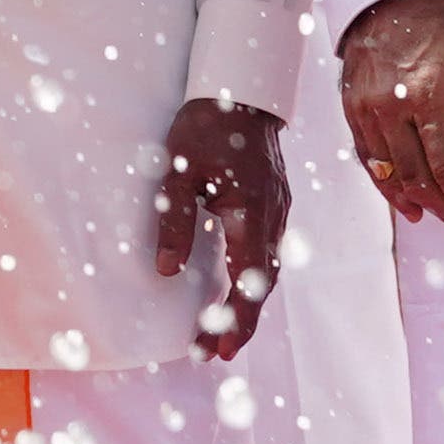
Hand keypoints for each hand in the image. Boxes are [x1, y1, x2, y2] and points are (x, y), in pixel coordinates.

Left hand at [149, 98, 292, 358]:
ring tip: (218, 333)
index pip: (249, 278)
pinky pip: (265, 252)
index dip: (237, 316)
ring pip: (265, 270)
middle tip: (212, 353)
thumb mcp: (178, 171)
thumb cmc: (206, 127)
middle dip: (239, 320)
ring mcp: (277, 212)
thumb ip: (174, 220)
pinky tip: (233, 291)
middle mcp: (272, 217)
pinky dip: (250, 279)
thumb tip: (165, 271)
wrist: (242, 91)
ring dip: (245, 302)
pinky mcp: (272, 206)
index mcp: (253, 211)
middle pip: (261, 283)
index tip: (221, 346)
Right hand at [337, 0, 443, 244]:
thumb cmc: (439, 24)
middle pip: (421, 179)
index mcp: (429, 95)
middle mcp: (392, 108)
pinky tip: (408, 203)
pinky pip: (369, 161)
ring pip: (392, 176)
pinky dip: (388, 187)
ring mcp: (367, 111)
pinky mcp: (351, 110)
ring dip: (420, 202)